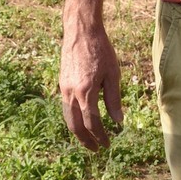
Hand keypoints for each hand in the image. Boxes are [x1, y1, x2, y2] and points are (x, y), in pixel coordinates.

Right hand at [59, 20, 123, 148]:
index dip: (100, 136)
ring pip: (68, 117)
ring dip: (77, 131)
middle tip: (96, 148)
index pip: (92, 122)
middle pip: (75, 125)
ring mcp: (63, 88)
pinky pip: (65, 106)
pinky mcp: (61, 83)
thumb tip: (118, 122)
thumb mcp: (113, 74)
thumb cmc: (100, 50)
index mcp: (86, 92)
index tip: (108, 144)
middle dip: (85, 140)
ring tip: (88, 138)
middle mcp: (71, 93)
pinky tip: (81, 119)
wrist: (81, 31)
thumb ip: (114, 99)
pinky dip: (73, 118)